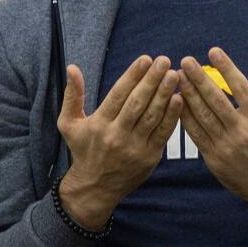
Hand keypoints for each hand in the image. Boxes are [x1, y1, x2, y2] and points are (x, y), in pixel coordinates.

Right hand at [57, 55, 181, 228]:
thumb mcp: (68, 124)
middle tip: (165, 61)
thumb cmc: (82, 150)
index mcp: (99, 123)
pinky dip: (172, 116)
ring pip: (152, 116)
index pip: (118, 94)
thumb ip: (72, 95)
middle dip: (152, 80)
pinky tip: (179, 99)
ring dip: (165, 94)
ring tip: (174, 75)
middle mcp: (116, 135)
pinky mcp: (149, 157)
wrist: (95, 188)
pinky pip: (163, 133)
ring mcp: (134, 147)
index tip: (145, 59)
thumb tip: (72, 68)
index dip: (133, 75)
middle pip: (137, 103)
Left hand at [178, 47, 247, 211]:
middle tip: (186, 61)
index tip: (214, 51)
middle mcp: (240, 131)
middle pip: (215, 100)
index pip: (240, 87)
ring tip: (177, 77)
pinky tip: (176, 102)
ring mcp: (224, 145)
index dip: (227, 68)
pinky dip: (185, 117)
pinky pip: (195, 134)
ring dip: (188, 95)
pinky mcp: (213, 157)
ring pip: (202, 116)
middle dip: (199, 78)